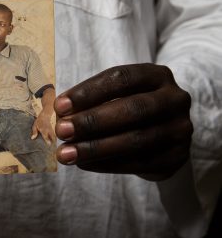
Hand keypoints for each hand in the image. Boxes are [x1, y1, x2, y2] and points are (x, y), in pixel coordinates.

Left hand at [31, 111, 54, 144]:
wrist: (45, 116)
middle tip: (52, 148)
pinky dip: (54, 139)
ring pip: (54, 136)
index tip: (49, 145)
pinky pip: (54, 135)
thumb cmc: (38, 122)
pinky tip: (53, 142)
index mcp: (43, 130)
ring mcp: (51, 130)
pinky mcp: (52, 130)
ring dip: (54, 141)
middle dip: (53, 142)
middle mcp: (48, 130)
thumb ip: (34, 132)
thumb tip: (32, 138)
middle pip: (52, 137)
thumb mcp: (35, 126)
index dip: (47, 140)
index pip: (46, 136)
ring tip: (53, 147)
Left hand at [54, 64, 192, 180]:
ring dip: (95, 148)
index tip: (59, 105)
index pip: (121, 78)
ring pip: (135, 140)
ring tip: (66, 153)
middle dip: (92, 121)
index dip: (88, 92)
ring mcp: (180, 129)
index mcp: (157, 75)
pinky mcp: (177, 157)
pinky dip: (106, 164)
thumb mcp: (116, 95)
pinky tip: (84, 163)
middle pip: (132, 109)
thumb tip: (61, 116)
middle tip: (61, 131)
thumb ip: (92, 102)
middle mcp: (175, 99)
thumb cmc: (128, 108)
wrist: (163, 134)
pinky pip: (139, 163)